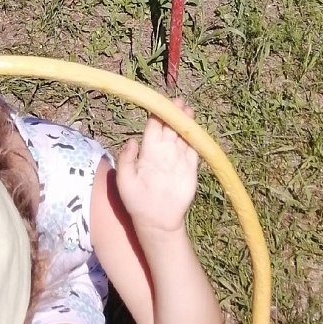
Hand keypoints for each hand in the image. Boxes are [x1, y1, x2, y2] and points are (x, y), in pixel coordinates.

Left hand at [115, 115, 199, 237]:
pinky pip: (194, 151)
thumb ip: (126, 160)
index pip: (153, 127)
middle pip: (169, 127)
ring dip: (186, 123)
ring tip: (189, 110)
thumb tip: (132, 141)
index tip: (162, 104)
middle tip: (180, 102)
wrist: (156, 221)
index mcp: (147, 151)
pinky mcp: (190, 168)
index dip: (158, 114)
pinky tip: (197, 130)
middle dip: (174, 113)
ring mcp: (177, 159)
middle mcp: (163, 151)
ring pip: (182, 135)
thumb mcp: (125, 181)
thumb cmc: (136, 201)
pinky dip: (196, 140)